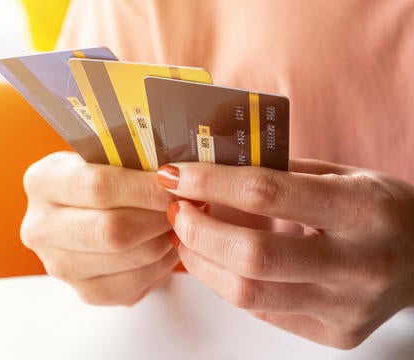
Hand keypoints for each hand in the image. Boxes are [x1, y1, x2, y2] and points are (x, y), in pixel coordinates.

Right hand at [21, 152, 179, 305]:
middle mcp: (41, 227)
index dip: (144, 188)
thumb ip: (133, 161)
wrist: (87, 210)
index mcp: (42, 182)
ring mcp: (59, 265)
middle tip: (183, 207)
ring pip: (127, 258)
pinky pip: (133, 283)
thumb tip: (177, 175)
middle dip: (157, 218)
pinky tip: (167, 246)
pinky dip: (160, 265)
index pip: (99, 187)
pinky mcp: (84, 291)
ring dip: (163, 241)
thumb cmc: (104, 176)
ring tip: (179, 223)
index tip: (176, 185)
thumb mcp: (106, 156)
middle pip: (111, 230)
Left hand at [158, 159, 413, 348]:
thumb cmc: (378, 208)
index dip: (210, 183)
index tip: (175, 176)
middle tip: (177, 211)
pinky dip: (229, 283)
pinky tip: (220, 262)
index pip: (267, 193)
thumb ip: (280, 173)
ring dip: (202, 262)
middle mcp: (360, 264)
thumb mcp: (342, 175)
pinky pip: (263, 310)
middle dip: (197, 231)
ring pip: (248, 293)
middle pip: (251, 256)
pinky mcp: (336, 335)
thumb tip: (209, 169)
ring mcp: (348, 308)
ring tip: (188, 238)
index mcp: (362, 209)